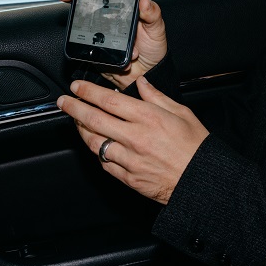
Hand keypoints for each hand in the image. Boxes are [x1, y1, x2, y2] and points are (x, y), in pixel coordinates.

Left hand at [56, 76, 208, 203]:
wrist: (201, 181)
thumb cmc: (196, 148)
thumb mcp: (182, 114)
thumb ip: (157, 97)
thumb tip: (142, 84)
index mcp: (149, 118)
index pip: (109, 100)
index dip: (89, 92)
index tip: (77, 87)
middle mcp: (136, 137)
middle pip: (94, 119)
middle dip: (74, 108)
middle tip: (64, 102)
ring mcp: (130, 159)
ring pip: (94, 143)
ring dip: (82, 130)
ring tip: (77, 122)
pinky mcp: (128, 178)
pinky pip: (105, 163)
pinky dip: (98, 152)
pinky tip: (96, 145)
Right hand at [59, 0, 167, 89]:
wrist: (146, 74)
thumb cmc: (153, 49)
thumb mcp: (157, 29)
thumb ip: (152, 14)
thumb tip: (144, 0)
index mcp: (124, 4)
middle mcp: (109, 13)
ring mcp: (98, 28)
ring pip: (78, 13)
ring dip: (72, 7)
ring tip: (71, 2)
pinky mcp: (92, 44)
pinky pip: (82, 38)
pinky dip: (84, 37)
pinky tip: (94, 37)